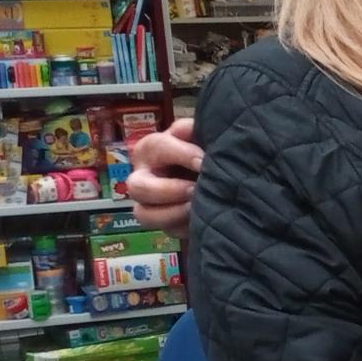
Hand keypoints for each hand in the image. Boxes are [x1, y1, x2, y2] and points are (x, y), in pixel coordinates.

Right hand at [126, 118, 200, 235]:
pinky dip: (185, 228)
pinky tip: (202, 220)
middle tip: (194, 189)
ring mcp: (150, 203)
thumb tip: (191, 129)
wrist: (224, 178)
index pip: (156, 146)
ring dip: (172, 213)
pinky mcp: (166, 224)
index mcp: (153, 149)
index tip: (203, 162)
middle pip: (137, 187)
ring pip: (144, 215)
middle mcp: (144, 176)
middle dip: (168, 190)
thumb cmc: (207, 151)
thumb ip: (196, 130)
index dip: (181, 154)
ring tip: (197, 207)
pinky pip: (168, 231)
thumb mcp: (203, 136)